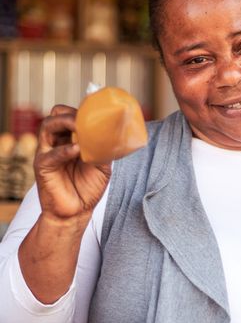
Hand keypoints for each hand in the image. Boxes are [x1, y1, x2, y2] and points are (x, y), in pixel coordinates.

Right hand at [34, 104, 110, 221]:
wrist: (77, 212)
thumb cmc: (88, 187)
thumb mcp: (102, 165)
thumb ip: (105, 149)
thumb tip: (117, 133)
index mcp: (69, 139)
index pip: (68, 115)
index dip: (80, 111)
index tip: (97, 112)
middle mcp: (56, 142)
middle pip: (56, 116)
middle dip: (71, 113)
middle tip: (86, 119)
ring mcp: (47, 153)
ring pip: (47, 127)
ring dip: (65, 123)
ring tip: (80, 127)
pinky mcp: (43, 167)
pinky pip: (50, 154)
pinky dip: (64, 150)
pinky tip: (77, 150)